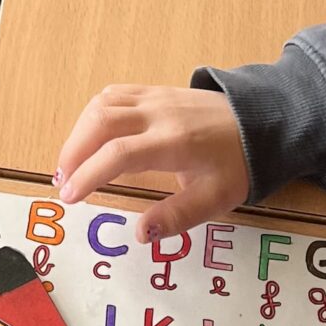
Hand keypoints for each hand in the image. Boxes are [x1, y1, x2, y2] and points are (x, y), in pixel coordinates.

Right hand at [55, 84, 250, 242]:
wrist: (263, 121)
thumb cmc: (239, 163)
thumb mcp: (216, 199)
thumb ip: (177, 217)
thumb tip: (140, 234)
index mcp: (175, 142)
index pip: (119, 154)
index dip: (89, 175)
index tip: (71, 196)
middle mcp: (159, 114)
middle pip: (101, 121)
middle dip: (73, 151)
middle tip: (62, 182)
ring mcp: (155, 97)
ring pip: (102, 104)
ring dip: (78, 133)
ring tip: (70, 164)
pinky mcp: (154, 91)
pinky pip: (114, 95)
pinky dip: (93, 115)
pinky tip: (89, 137)